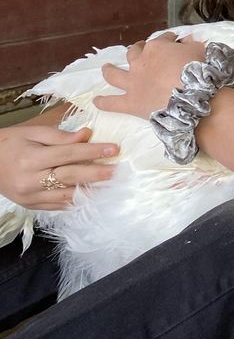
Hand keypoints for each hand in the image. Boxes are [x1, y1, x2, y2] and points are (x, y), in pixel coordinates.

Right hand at [0, 123, 116, 209]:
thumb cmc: (11, 143)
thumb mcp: (32, 133)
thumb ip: (60, 136)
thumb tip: (87, 135)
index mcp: (30, 159)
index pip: (68, 155)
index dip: (92, 152)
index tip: (114, 149)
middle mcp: (30, 180)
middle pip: (70, 177)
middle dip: (97, 174)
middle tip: (117, 171)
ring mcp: (30, 197)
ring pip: (67, 196)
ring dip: (91, 191)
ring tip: (111, 185)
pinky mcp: (31, 206)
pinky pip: (58, 206)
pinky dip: (76, 201)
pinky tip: (92, 195)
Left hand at [94, 32, 206, 117]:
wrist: (193, 99)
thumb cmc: (200, 72)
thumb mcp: (201, 51)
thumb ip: (192, 44)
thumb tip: (188, 40)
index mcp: (157, 48)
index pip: (162, 39)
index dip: (169, 40)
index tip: (175, 41)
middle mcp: (140, 63)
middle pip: (134, 52)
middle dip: (137, 49)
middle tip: (141, 49)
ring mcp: (132, 83)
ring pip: (115, 74)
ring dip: (109, 70)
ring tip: (106, 68)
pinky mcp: (130, 102)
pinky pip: (112, 103)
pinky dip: (103, 102)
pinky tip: (97, 101)